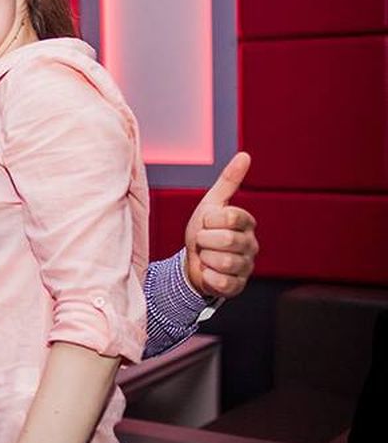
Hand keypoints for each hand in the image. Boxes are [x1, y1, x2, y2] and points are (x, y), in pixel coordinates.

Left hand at [184, 152, 258, 297]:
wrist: (191, 262)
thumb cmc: (203, 231)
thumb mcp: (211, 204)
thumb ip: (228, 181)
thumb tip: (244, 155)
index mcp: (246, 223)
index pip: (229, 217)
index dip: (209, 221)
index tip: (206, 223)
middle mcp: (251, 245)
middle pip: (226, 240)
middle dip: (205, 241)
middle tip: (203, 242)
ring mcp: (246, 267)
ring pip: (224, 262)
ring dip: (205, 259)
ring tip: (206, 257)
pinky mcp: (237, 287)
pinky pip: (221, 282)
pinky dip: (208, 277)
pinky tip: (208, 273)